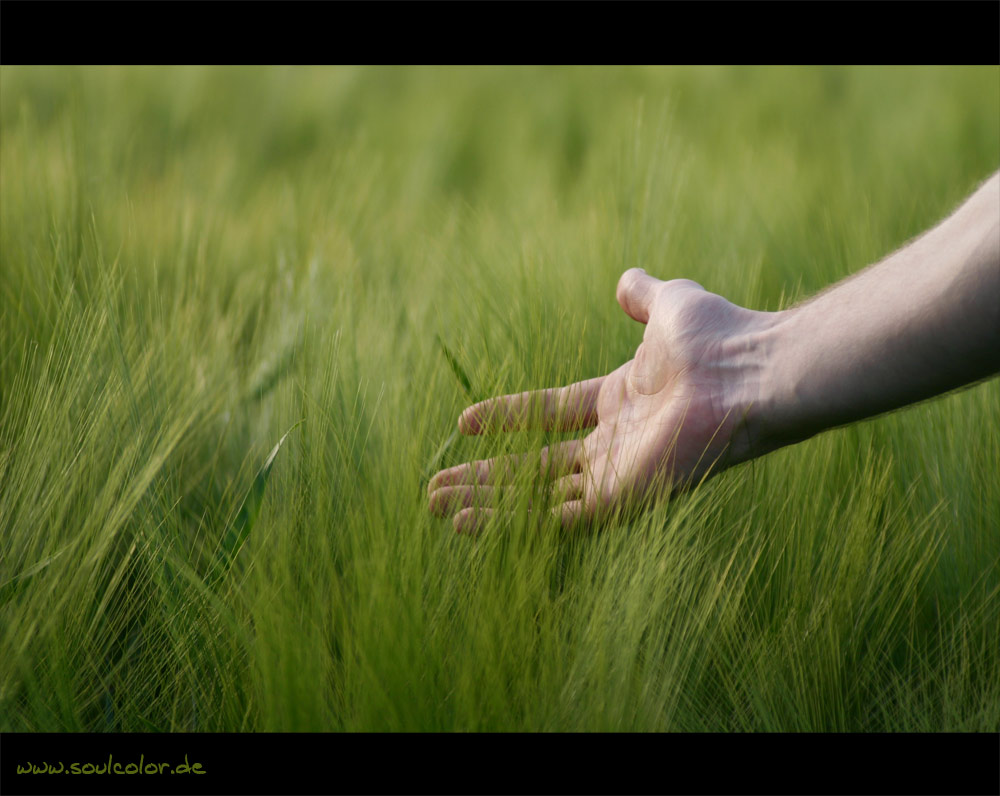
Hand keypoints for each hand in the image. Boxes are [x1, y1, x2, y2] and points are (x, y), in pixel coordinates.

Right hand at [427, 268, 774, 533]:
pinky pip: (562, 519)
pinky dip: (518, 522)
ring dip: (489, 505)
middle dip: (483, 477)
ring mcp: (619, 474)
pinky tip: (474, 523)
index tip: (463, 422)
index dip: (506, 417)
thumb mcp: (669, 303)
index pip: (548, 413)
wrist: (748, 369)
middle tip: (434, 487)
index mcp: (618, 400)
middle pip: (533, 465)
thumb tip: (626, 280)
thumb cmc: (717, 336)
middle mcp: (615, 443)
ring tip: (438, 508)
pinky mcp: (626, 498)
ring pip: (539, 497)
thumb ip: (643, 295)